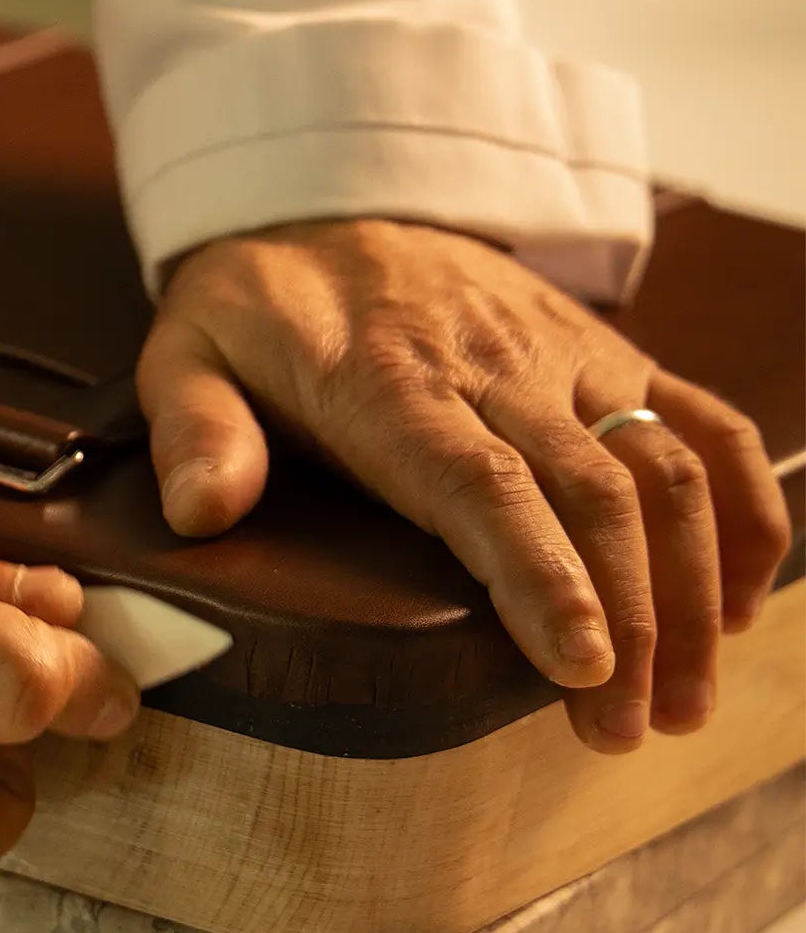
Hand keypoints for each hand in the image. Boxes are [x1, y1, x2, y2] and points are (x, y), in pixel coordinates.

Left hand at [138, 219, 790, 750]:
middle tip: (627, 729)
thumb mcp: (187, 349)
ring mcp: (564, 356)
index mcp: (388, 381)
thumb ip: (196, 430)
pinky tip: (740, 600)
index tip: (581, 664)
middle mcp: (494, 367)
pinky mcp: (606, 351)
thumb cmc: (258, 304)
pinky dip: (745, 508)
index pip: (481, 483)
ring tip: (682, 699)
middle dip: (629, 619)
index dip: (540, 574)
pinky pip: (704, 419)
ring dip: (690, 588)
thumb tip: (203, 510)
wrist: (324, 203)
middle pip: (591, 494)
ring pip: (664, 468)